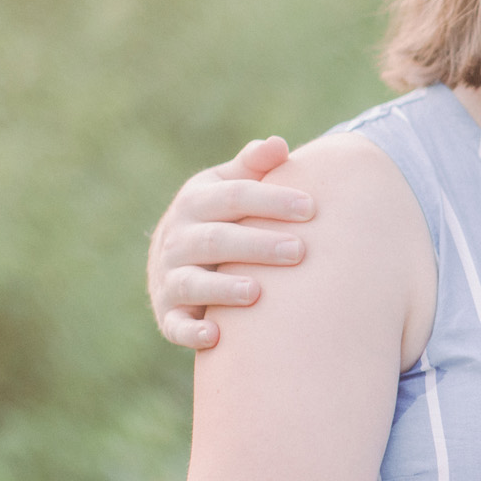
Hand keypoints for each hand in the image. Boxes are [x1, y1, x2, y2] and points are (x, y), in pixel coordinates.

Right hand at [147, 136, 314, 348]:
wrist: (172, 259)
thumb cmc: (220, 216)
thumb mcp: (230, 185)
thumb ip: (254, 167)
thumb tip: (278, 144)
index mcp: (196, 201)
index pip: (234, 197)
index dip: (272, 200)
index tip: (311, 208)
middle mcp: (178, 239)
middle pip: (217, 240)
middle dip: (257, 245)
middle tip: (299, 251)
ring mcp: (170, 278)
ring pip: (193, 282)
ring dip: (223, 288)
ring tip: (257, 292)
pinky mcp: (169, 315)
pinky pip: (177, 326)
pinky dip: (191, 333)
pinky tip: (215, 337)